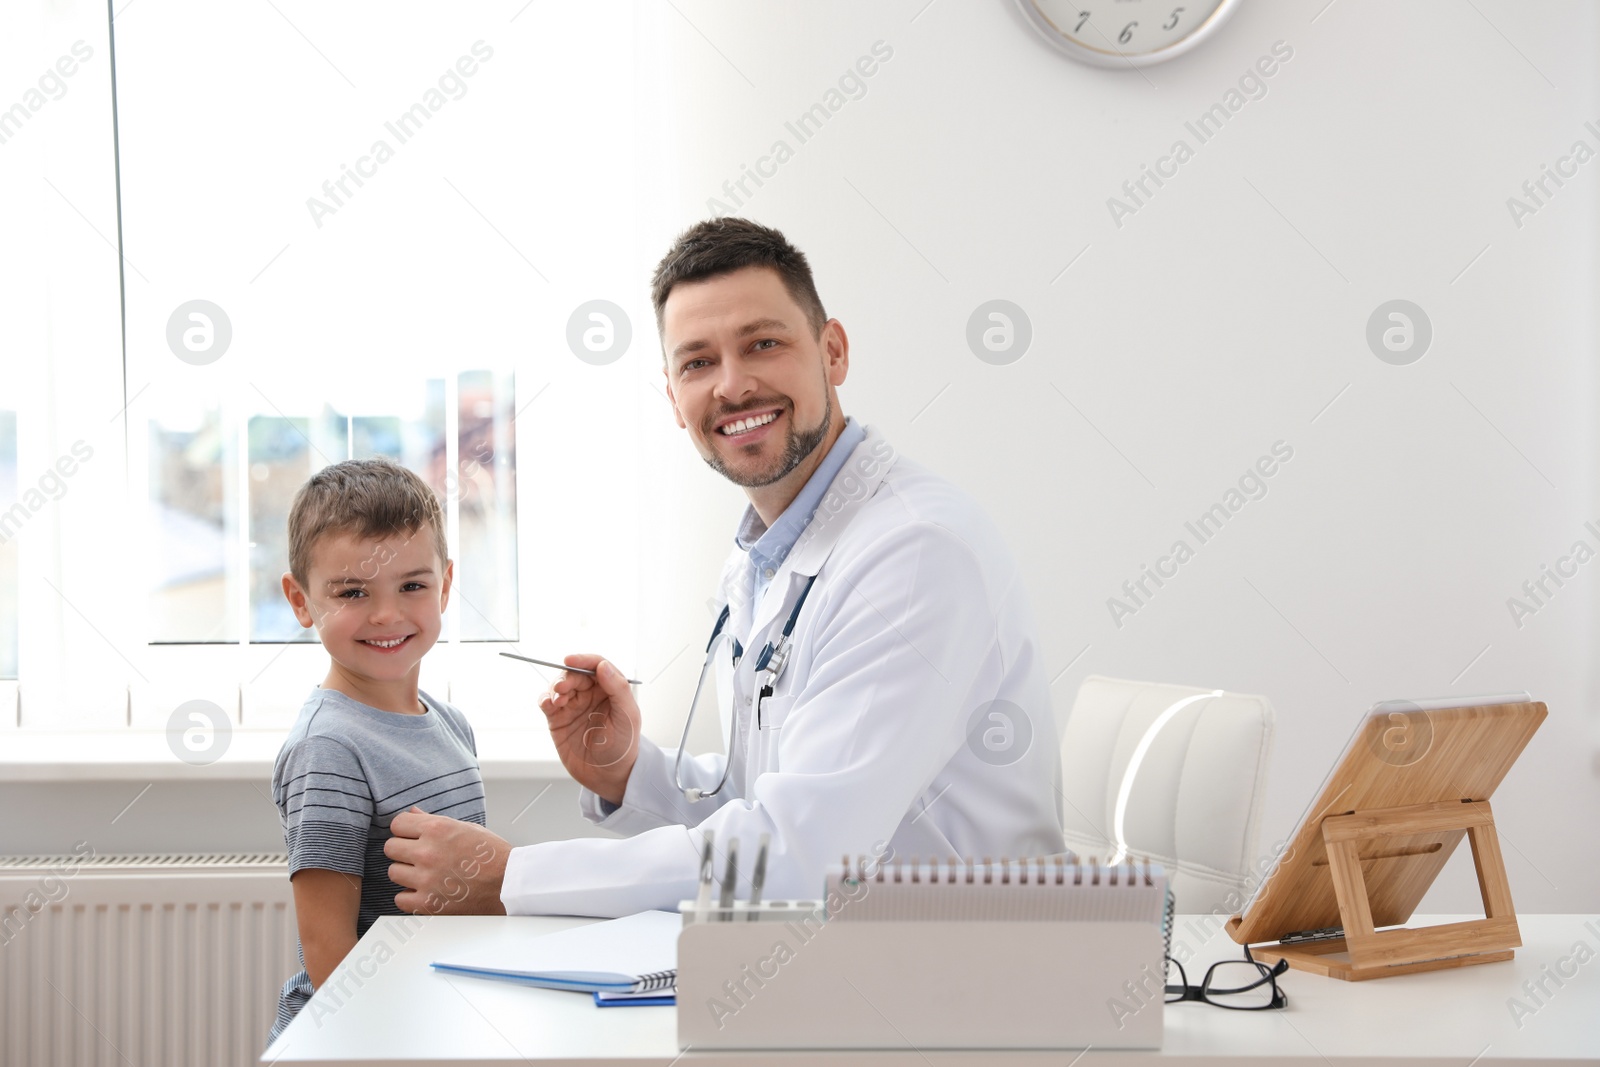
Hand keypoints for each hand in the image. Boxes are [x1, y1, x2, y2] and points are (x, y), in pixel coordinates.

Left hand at [385, 807, 509, 914]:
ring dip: (407, 873)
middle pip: (391, 848)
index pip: (398, 824)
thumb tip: (413, 813)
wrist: (510, 884)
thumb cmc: (492, 856)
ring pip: (393, 872)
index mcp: (438, 829)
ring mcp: (426, 879)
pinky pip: (400, 898)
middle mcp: (428, 852)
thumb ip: (434, 821)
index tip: (412, 836)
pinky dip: (411, 896)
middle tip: (420, 856)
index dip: (405, 830)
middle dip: (404, 850)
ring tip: (426, 874)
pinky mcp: (427, 903)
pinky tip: (426, 891)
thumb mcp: (466, 828)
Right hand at [538, 654, 639, 806]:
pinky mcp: (558, 719)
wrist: (608, 775)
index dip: (583, 659)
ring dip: (555, 688)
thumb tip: (603, 666)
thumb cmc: (623, 747)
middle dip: (566, 677)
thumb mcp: (628, 716)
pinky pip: (547, 703)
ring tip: (558, 699)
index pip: (596, 665)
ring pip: (559, 686)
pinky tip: (548, 703)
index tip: (570, 660)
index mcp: (610, 689)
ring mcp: (573, 706)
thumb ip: (618, 689)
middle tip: (562, 688)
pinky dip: (544, 699)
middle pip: (574, 674)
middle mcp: (591, 694)